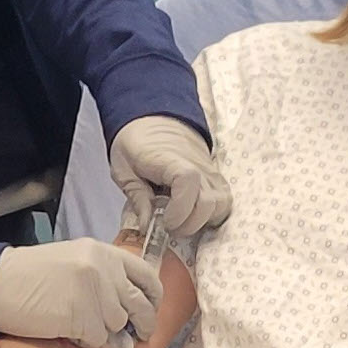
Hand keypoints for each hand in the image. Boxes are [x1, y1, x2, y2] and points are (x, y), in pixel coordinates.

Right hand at [0, 239, 161, 346]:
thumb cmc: (31, 274)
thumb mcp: (76, 259)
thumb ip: (104, 274)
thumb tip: (129, 303)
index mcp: (105, 252)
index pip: (147, 275)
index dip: (153, 297)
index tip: (151, 310)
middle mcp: (105, 270)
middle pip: (140, 306)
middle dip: (142, 325)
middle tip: (137, 335)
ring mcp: (95, 293)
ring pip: (118, 326)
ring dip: (103, 331)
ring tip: (80, 324)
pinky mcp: (82, 316)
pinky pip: (97, 340)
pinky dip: (85, 340)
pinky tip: (67, 330)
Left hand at [110, 116, 231, 236]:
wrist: (153, 119)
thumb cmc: (136, 144)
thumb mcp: (123, 170)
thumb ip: (137, 198)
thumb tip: (146, 227)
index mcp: (169, 159)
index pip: (188, 181)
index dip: (180, 209)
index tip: (165, 222)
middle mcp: (197, 165)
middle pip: (210, 201)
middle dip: (191, 224)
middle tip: (170, 228)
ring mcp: (210, 172)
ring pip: (222, 204)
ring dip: (204, 221)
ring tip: (182, 222)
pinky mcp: (216, 178)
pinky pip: (223, 201)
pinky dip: (211, 214)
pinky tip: (192, 216)